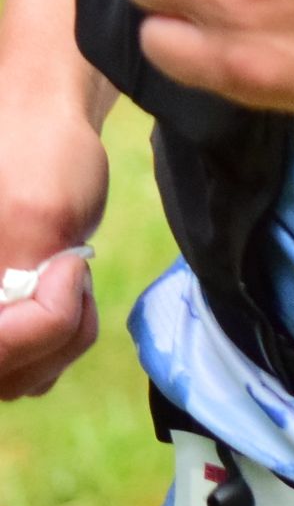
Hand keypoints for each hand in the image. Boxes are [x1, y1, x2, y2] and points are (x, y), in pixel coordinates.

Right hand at [0, 0, 109, 399]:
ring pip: (20, 380)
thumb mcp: (37, 215)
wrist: (40, 126)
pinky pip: (30, 371)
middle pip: (5, 374)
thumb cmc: (36, 153)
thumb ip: (25, 278)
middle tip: (74, 270)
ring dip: (63, 334)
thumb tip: (28, 322)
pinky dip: (62, 339)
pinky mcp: (1, 324)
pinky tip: (69, 294)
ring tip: (69, 275)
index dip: (42, 322)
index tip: (71, 267)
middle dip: (55, 330)